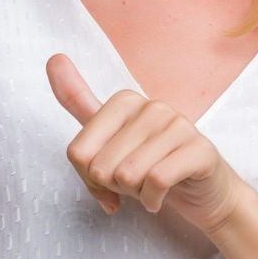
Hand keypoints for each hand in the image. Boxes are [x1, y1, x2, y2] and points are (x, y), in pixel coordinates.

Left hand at [46, 52, 248, 234]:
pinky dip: (153, 200)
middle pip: (100, 167)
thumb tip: (53, 57)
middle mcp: (152, 106)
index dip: (89, 178)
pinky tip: (161, 197)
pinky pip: (156, 182)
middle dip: (114, 188)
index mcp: (124, 101)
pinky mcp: (200, 150)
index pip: (78, 153)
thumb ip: (78, 103)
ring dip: (135, 194)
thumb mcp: (108, 139)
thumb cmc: (150, 167)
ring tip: (150, 187)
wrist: (204, 194)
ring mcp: (179, 125)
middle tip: (135, 184)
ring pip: (127, 174)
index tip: (108, 179)